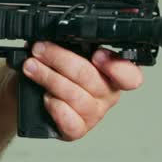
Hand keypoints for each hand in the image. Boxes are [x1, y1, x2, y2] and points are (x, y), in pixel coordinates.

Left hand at [20, 41, 143, 140]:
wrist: (33, 94)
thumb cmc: (55, 69)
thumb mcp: (65, 49)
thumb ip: (70, 42)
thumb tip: (59, 32)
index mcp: (112, 72)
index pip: (130, 75)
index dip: (116, 66)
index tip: (97, 54)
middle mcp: (107, 94)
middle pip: (89, 77)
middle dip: (59, 59)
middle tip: (39, 50)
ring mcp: (93, 114)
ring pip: (75, 96)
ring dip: (48, 78)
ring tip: (31, 68)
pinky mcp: (77, 129)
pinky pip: (71, 122)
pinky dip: (56, 108)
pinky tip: (46, 98)